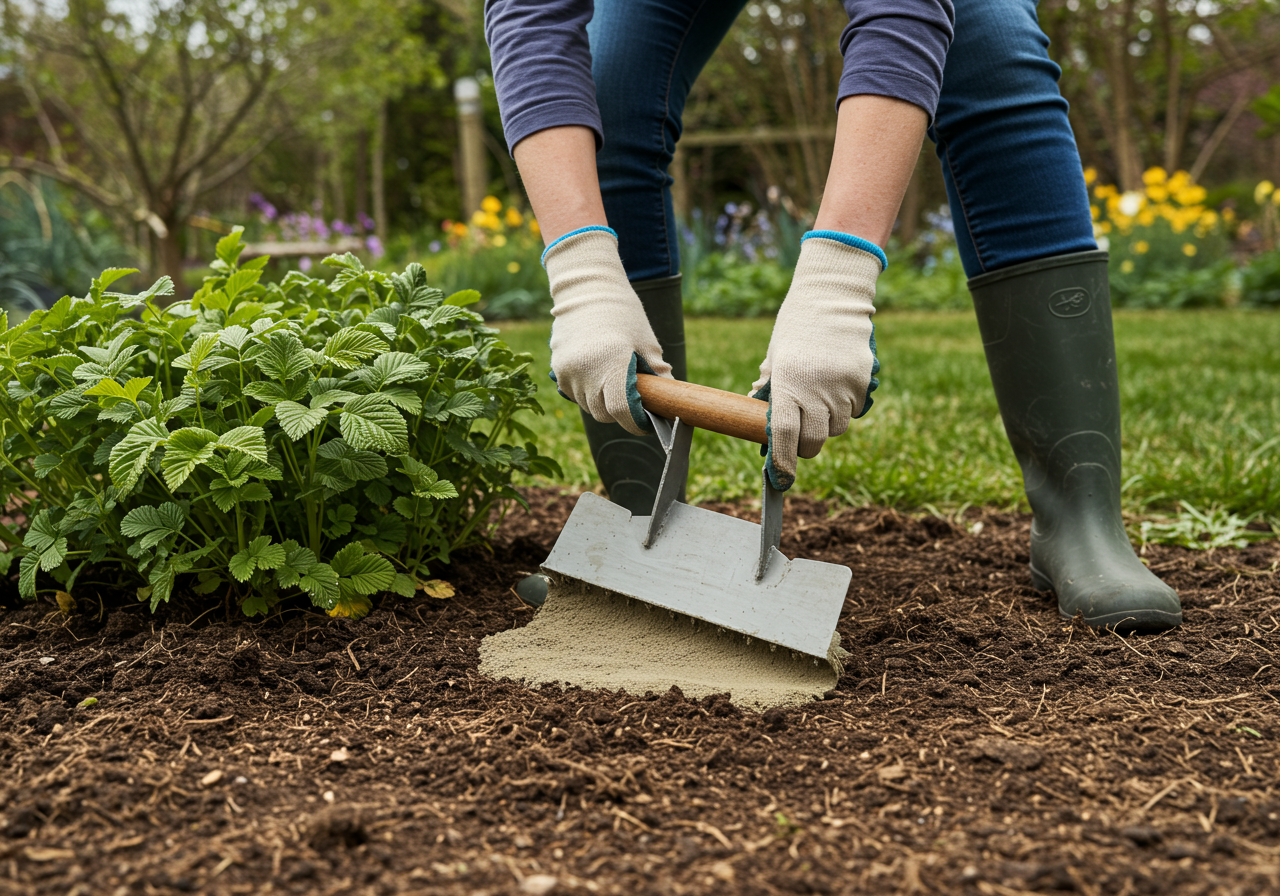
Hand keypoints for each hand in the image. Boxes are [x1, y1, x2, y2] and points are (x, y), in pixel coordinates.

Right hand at [544, 227, 671, 434]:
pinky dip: (588, 393)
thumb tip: (668, 402)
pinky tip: (598, 375)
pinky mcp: (558, 369)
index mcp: (611, 363)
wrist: (586, 288)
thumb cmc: (623, 313)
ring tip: (615, 383)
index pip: (622, 411)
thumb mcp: (647, 342)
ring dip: (603, 403)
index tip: (647, 422)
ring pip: (588, 406)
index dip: (636, 422)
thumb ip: (658, 375)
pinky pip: (575, 394)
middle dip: (621, 413)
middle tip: (635, 402)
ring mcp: (568, 372)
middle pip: (604, 414)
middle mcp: (585, 371)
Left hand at [752, 232, 881, 488]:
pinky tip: (836, 386)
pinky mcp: (862, 380)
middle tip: (800, 438)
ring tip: (819, 401)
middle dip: (806, 446)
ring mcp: (842, 385)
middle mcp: (816, 388)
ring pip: (837, 429)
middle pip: (814, 440)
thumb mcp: (775, 359)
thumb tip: (763, 430)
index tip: (781, 480)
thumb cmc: (795, 329)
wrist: (831, 297)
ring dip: (827, 426)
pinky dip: (845, 408)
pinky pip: (854, 410)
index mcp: (787, 383)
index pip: (784, 434)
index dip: (783, 462)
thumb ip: (771, 393)